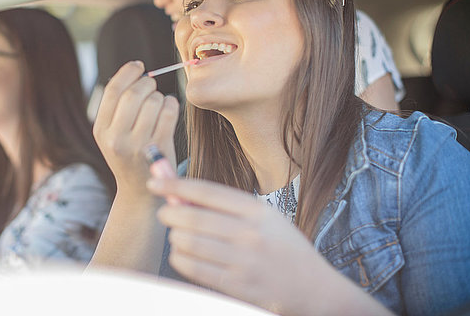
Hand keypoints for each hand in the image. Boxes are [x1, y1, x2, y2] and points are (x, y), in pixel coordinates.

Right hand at [93, 61, 178, 197]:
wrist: (140, 193)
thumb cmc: (129, 155)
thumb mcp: (112, 134)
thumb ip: (117, 107)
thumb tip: (134, 71)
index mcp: (101, 130)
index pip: (112, 91)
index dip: (127, 72)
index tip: (138, 66)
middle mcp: (116, 138)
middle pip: (134, 94)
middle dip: (146, 83)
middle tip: (151, 85)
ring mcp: (138, 145)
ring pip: (154, 102)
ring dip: (160, 96)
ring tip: (158, 104)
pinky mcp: (159, 148)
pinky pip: (169, 112)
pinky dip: (171, 104)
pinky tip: (168, 109)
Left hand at [147, 177, 382, 314]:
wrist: (314, 288)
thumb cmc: (282, 247)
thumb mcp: (262, 217)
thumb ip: (224, 206)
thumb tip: (180, 193)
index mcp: (257, 210)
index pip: (206, 191)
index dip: (174, 184)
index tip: (154, 180)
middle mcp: (250, 234)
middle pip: (192, 218)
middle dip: (169, 213)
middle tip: (165, 212)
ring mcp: (244, 262)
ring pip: (188, 243)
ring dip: (174, 237)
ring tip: (178, 236)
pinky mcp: (237, 287)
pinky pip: (193, 268)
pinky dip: (180, 258)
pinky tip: (183, 254)